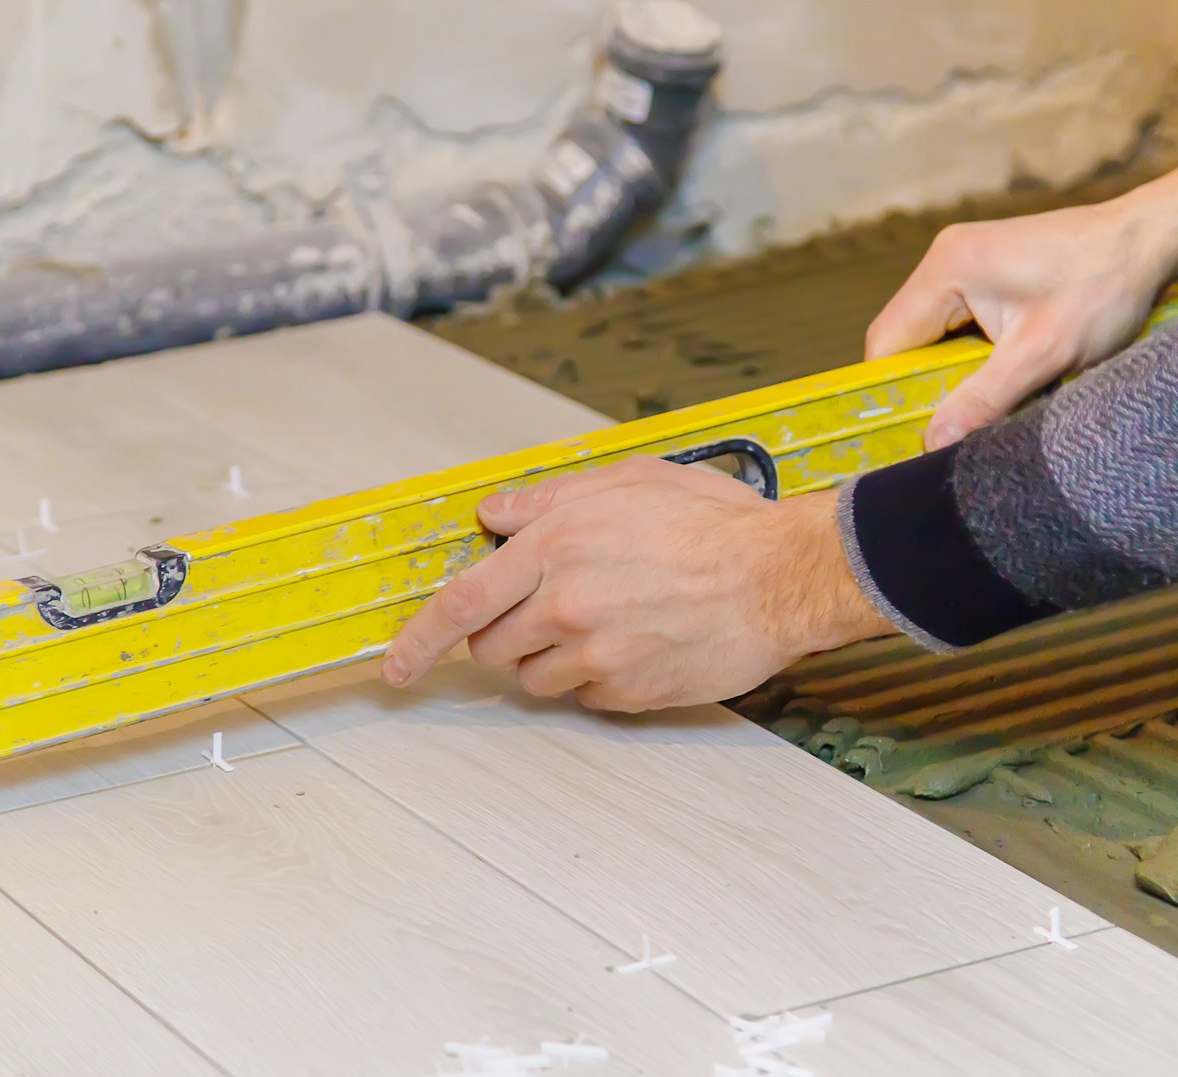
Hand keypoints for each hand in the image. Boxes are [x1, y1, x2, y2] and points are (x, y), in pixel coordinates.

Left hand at [381, 458, 890, 711]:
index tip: (395, 665)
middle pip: (490, 648)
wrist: (782, 577)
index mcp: (555, 545)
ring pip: (535, 677)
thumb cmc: (714, 523)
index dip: (417, 639)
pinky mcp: (626, 693)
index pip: (460, 603)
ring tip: (608, 620)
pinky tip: (640, 643)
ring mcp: (595, 654)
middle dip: (503, 635)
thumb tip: (493, 514)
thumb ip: (549, 500)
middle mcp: (565, 604)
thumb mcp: (628, 481)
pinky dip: (597, 677)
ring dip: (551, 657)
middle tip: (547, 610)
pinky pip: (584, 696)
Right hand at [866, 128, 1177, 449]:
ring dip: (956, 371)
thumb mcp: (1043, 354)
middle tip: (960, 424)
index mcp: (947, 268)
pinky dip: (976, 355)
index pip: (888, 342)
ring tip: (992, 397)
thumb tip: (933, 444)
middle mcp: (947, 257)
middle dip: (929, 384)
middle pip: (907, 339)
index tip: (916, 433)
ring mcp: (967, 260)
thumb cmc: (1103, 286)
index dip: (895, 393)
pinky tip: (1008, 372)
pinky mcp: (990, 270)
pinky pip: (961, 323)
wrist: (1151, 239)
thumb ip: (983, 400)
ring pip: (935, 334)